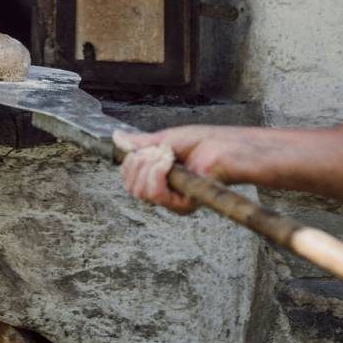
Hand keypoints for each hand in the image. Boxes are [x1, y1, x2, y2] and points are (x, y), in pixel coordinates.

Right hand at [115, 125, 282, 214]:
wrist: (225, 147)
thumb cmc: (204, 142)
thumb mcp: (165, 139)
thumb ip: (141, 144)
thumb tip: (117, 138)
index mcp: (158, 178)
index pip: (128, 178)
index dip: (131, 161)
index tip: (148, 146)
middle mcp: (164, 193)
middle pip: (131, 186)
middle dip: (139, 161)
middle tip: (159, 149)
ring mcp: (172, 201)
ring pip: (140, 191)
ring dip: (149, 165)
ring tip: (167, 154)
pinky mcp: (182, 205)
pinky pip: (155, 193)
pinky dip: (157, 172)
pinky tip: (168, 160)